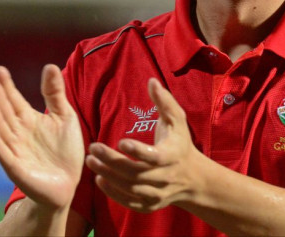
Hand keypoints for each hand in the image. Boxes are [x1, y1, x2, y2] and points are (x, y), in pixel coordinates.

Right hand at [0, 64, 83, 209]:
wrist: (69, 183)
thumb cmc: (65, 150)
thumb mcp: (64, 116)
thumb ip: (55, 93)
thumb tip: (50, 66)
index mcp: (28, 119)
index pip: (14, 99)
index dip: (6, 85)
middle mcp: (18, 132)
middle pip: (4, 110)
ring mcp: (15, 149)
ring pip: (0, 128)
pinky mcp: (16, 168)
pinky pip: (3, 152)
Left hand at [85, 78, 202, 211]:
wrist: (193, 178)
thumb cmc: (180, 142)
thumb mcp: (177, 120)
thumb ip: (164, 101)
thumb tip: (151, 80)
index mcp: (172, 155)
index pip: (154, 156)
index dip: (138, 151)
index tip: (120, 141)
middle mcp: (165, 177)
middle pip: (136, 173)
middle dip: (112, 161)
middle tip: (93, 148)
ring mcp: (158, 193)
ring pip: (130, 188)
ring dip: (109, 176)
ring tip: (91, 161)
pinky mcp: (150, 205)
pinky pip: (130, 202)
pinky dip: (114, 194)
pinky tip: (99, 180)